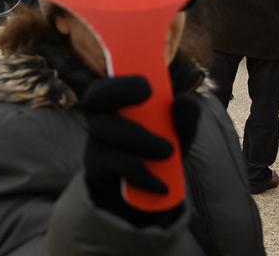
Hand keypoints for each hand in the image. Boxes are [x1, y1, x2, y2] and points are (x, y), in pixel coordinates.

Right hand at [82, 76, 192, 225]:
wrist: (147, 196)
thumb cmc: (159, 153)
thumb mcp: (178, 135)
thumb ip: (185, 118)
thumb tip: (183, 101)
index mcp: (116, 104)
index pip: (106, 84)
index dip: (121, 82)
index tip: (148, 86)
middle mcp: (99, 119)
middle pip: (94, 98)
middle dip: (119, 93)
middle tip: (150, 99)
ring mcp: (94, 144)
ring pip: (107, 130)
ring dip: (141, 138)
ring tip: (169, 151)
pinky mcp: (96, 170)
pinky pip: (115, 165)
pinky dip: (142, 174)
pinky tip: (162, 185)